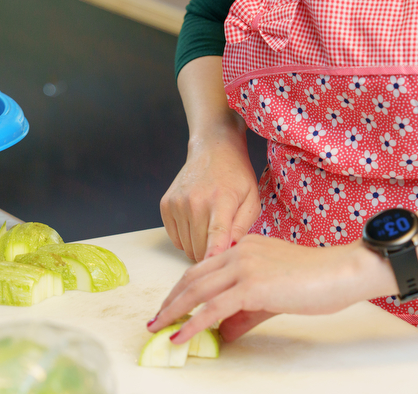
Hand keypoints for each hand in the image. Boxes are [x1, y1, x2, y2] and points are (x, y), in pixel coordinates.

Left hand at [146, 234, 393, 344]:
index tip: (170, 305)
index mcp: (244, 247)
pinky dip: (192, 324)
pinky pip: (214, 308)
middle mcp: (239, 252)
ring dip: (174, 312)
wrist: (340, 272)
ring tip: (159, 328)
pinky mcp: (252, 286)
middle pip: (193, 277)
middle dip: (171, 300)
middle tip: (156, 319)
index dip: (183, 288)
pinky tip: (181, 337)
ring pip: (197, 291)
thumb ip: (245, 313)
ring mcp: (244, 267)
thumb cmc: (316, 280)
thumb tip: (224, 332)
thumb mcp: (273, 297)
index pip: (204, 268)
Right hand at [160, 126, 261, 261]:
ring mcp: (177, 203)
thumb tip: (231, 251)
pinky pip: (175, 239)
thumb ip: (243, 227)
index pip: (216, 233)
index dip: (214, 253)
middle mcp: (195, 201)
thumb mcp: (252, 199)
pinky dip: (186, 238)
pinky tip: (197, 222)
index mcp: (221, 200)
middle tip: (223, 240)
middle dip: (212, 253)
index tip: (212, 266)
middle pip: (200, 249)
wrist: (213, 150)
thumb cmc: (236, 176)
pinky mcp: (166, 205)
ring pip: (187, 247)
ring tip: (210, 226)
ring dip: (199, 245)